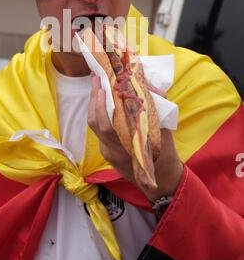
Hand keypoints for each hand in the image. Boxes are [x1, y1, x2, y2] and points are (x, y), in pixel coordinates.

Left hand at [87, 75, 183, 202]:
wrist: (162, 180)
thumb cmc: (165, 154)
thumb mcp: (164, 130)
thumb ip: (155, 106)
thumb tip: (147, 84)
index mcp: (126, 145)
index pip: (104, 125)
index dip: (99, 105)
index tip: (101, 87)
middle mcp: (112, 150)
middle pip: (94, 123)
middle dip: (93, 99)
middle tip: (96, 79)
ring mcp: (107, 152)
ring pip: (95, 127)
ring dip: (94, 106)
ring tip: (98, 86)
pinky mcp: (106, 153)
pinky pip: (100, 131)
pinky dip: (100, 115)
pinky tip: (105, 103)